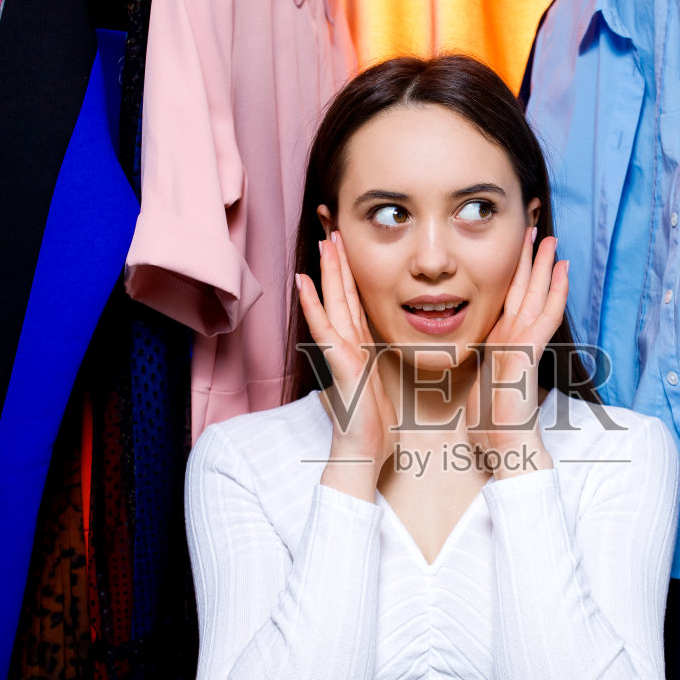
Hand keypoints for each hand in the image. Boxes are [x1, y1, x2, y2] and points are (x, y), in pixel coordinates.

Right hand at [296, 232, 394, 498]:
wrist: (363, 452)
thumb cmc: (369, 423)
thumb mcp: (375, 383)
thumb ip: (367, 363)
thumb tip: (367, 352)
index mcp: (359, 346)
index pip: (353, 300)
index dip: (349, 272)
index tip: (346, 244)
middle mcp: (348, 345)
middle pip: (341, 294)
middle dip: (336, 262)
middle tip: (331, 227)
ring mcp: (342, 353)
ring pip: (333, 305)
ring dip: (326, 274)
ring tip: (322, 245)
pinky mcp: (342, 366)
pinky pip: (327, 331)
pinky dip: (315, 307)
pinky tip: (305, 286)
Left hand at [466, 229, 568, 476]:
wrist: (505, 448)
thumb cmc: (492, 426)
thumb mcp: (479, 386)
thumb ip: (484, 367)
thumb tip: (483, 363)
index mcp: (502, 347)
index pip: (510, 304)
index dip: (516, 277)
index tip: (520, 254)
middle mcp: (515, 342)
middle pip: (525, 294)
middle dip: (533, 264)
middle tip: (540, 233)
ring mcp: (523, 348)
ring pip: (536, 299)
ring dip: (545, 270)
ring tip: (552, 243)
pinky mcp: (527, 356)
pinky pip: (543, 318)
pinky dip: (554, 294)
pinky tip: (562, 273)